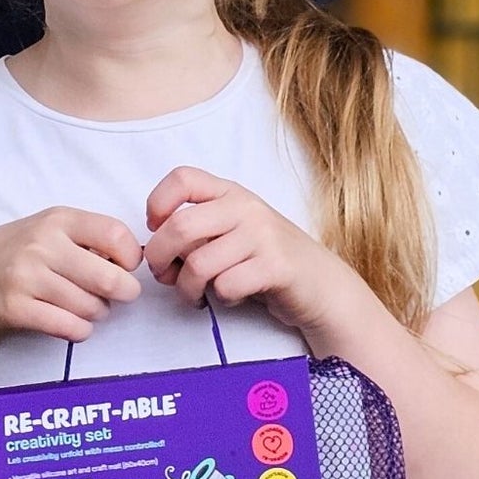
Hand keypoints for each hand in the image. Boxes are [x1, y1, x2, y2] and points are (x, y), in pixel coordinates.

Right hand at [0, 207, 141, 350]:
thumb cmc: (16, 256)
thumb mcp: (47, 230)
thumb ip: (86, 237)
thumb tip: (134, 259)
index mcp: (57, 219)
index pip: (116, 235)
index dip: (130, 258)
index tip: (124, 267)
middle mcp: (41, 244)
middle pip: (110, 278)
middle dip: (123, 293)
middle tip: (118, 296)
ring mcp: (26, 276)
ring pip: (91, 307)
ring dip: (97, 314)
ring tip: (86, 308)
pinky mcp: (16, 308)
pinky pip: (69, 327)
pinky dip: (80, 331)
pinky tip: (73, 324)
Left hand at [143, 168, 360, 336]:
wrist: (322, 284)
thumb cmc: (266, 259)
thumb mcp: (233, 232)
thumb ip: (198, 233)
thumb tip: (156, 252)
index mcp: (231, 193)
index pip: (183, 178)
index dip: (157, 204)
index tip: (156, 229)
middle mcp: (246, 208)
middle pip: (180, 227)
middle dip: (160, 259)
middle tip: (165, 277)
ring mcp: (263, 236)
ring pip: (198, 264)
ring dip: (187, 289)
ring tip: (197, 295)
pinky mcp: (275, 267)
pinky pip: (225, 286)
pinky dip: (220, 299)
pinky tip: (232, 296)